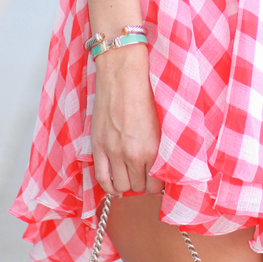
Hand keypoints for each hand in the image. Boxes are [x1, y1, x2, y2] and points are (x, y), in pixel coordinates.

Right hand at [91, 43, 163, 196]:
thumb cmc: (145, 92)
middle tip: (145, 176)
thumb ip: (161, 147)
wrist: (122, 73)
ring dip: (127, 184)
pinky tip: (115, 187)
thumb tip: (164, 167)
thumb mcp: (161, 122)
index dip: (157, 186)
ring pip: (121, 185)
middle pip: (138, 187)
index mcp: (151, 148)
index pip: (155, 185)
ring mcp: (113, 151)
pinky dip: (109, 186)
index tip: (158, 181)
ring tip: (132, 177)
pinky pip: (101, 177)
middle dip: (143, 184)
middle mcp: (132, 154)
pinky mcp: (98, 145)